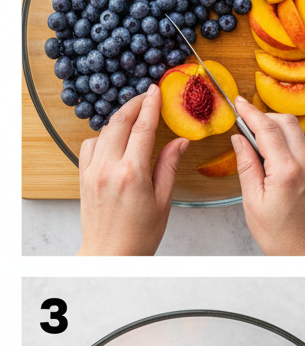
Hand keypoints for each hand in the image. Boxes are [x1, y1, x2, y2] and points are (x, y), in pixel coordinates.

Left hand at [77, 85, 187, 254]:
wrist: (111, 255)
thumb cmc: (140, 235)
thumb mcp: (163, 201)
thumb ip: (168, 166)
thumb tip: (180, 141)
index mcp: (133, 174)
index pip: (143, 128)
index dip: (150, 105)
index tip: (155, 90)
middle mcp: (109, 168)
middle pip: (120, 122)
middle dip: (134, 104)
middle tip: (146, 96)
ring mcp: (93, 171)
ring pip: (104, 131)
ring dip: (119, 120)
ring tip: (133, 118)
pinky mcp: (83, 176)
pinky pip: (90, 145)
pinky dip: (102, 137)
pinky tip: (114, 142)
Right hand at [230, 98, 304, 254]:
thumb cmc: (279, 236)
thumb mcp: (253, 202)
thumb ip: (246, 166)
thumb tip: (239, 140)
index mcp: (287, 172)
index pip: (267, 130)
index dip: (250, 112)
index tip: (237, 102)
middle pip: (286, 122)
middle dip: (263, 115)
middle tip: (243, 120)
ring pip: (295, 132)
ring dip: (273, 127)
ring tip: (252, 137)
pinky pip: (298, 146)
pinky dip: (282, 140)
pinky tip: (266, 151)